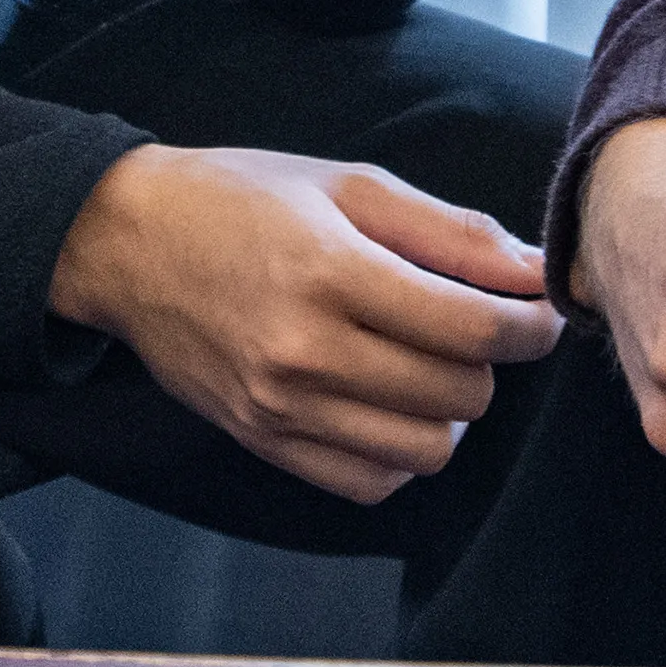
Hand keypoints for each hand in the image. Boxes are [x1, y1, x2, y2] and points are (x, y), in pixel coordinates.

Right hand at [45, 143, 564, 501]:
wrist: (126, 243)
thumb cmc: (241, 199)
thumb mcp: (348, 185)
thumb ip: (449, 230)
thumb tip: (534, 272)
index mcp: (331, 272)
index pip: (471, 329)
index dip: (530, 326)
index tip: (539, 313)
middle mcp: (305, 350)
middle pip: (458, 394)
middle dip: (487, 362)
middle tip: (473, 327)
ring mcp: (280, 406)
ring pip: (425, 450)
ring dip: (448, 413)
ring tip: (428, 367)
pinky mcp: (262, 440)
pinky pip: (369, 481)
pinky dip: (399, 453)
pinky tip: (388, 407)